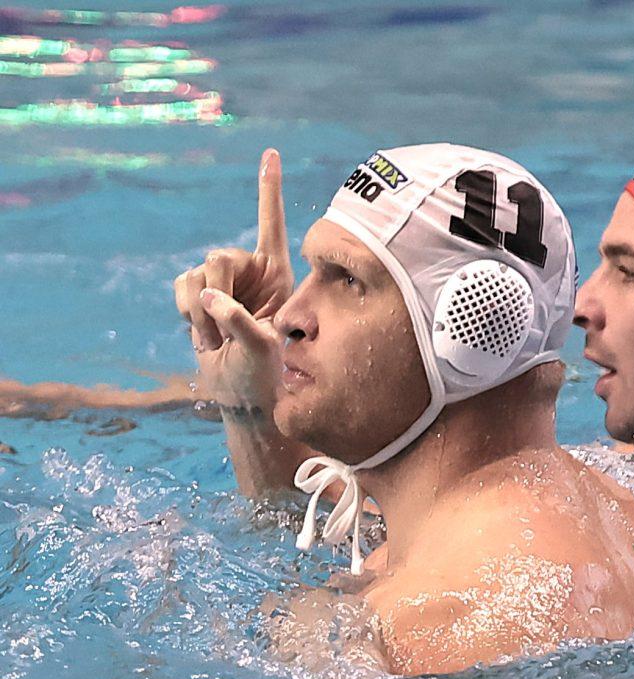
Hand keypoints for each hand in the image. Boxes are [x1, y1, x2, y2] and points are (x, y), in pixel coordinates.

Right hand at [174, 148, 293, 408]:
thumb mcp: (261, 348)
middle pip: (220, 257)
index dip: (269, 190)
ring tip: (218, 339)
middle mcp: (251, 273)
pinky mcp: (198, 297)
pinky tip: (202, 333)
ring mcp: (223, 283)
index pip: (273, 226)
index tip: (270, 153)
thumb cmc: (264, 374)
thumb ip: (238, 319)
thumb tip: (205, 296)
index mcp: (279, 276)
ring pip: (196, 273)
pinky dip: (185, 312)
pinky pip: (180, 287)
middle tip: (225, 329)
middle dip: (218, 293)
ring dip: (200, 311)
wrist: (242, 396)